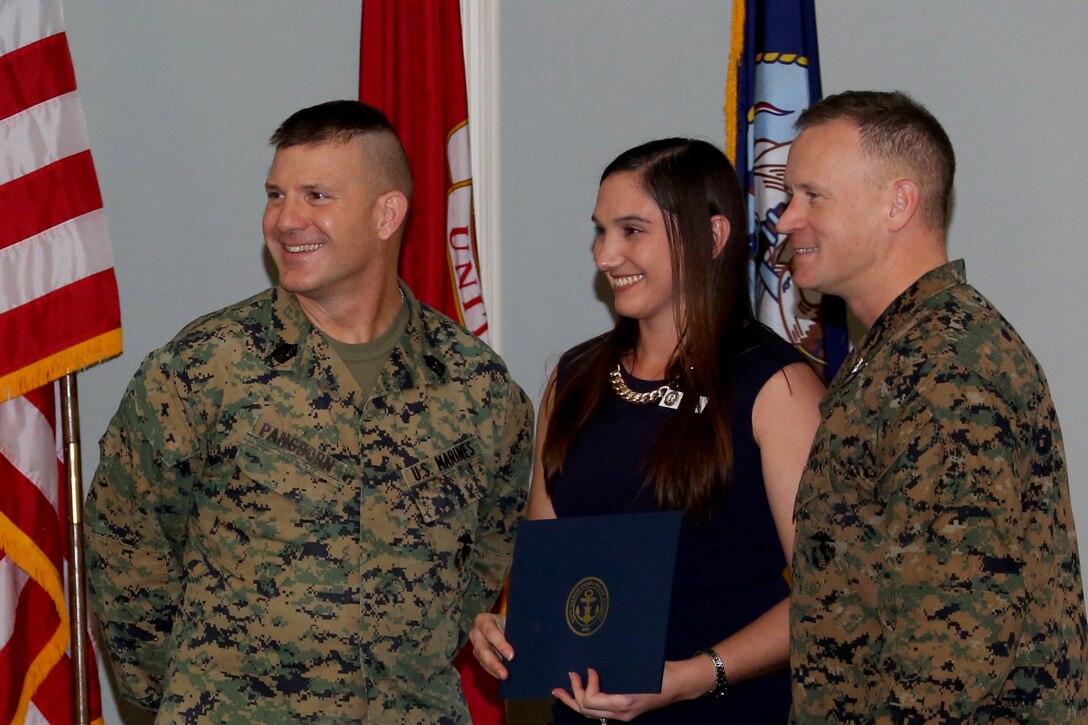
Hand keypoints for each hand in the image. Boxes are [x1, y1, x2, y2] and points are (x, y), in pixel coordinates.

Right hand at [468, 612, 513, 678]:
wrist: (504, 625)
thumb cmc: (509, 622)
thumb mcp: (512, 621)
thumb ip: (517, 628)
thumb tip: (529, 638)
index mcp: (483, 620)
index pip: (490, 632)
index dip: (500, 644)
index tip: (511, 655)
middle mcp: (476, 632)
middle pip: (482, 648)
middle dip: (494, 662)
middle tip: (505, 673)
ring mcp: (475, 645)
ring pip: (482, 659)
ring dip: (493, 669)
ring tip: (504, 676)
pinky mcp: (478, 655)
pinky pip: (484, 665)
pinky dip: (492, 671)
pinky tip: (500, 675)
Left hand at [552, 668, 674, 721]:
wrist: (680, 684)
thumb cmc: (660, 672)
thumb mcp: (637, 670)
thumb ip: (615, 671)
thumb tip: (592, 664)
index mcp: (623, 703)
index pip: (591, 701)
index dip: (586, 685)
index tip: (590, 669)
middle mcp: (620, 714)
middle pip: (586, 711)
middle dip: (573, 694)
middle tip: (569, 676)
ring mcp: (622, 716)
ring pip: (591, 714)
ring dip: (574, 701)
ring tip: (560, 691)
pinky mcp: (624, 712)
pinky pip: (599, 712)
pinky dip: (586, 703)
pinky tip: (580, 693)